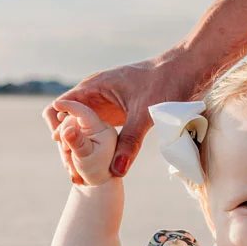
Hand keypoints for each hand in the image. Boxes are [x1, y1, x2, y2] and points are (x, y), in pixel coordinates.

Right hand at [44, 49, 202, 181]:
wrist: (188, 70)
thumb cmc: (166, 81)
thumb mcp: (146, 113)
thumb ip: (130, 141)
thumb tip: (117, 170)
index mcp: (94, 87)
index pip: (60, 108)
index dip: (58, 130)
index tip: (67, 153)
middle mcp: (94, 95)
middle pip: (67, 121)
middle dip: (67, 146)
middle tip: (73, 172)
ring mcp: (105, 105)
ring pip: (83, 129)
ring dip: (80, 149)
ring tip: (82, 175)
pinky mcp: (118, 114)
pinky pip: (99, 132)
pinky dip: (96, 148)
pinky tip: (100, 167)